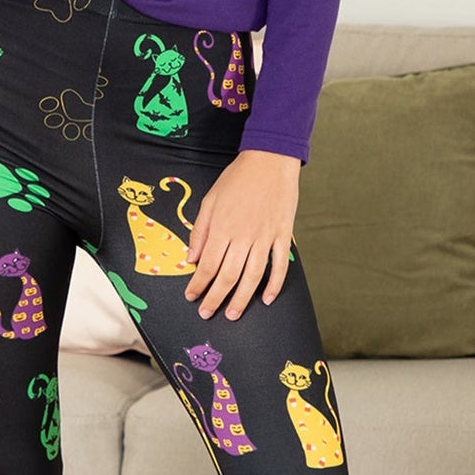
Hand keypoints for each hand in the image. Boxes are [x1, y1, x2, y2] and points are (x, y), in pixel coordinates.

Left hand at [183, 149, 299, 320]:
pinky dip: (274, 284)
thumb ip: (200, 230)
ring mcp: (265, 237)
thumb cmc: (237, 178)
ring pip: (252, 276)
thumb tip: (192, 257)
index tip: (191, 296)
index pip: (207, 265)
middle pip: (228, 276)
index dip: (198, 284)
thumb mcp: (210, 200)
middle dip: (216, 298)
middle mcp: (243, 236)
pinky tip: (267, 299)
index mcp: (222, 227)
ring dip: (242, 298)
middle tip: (207, 313)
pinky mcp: (282, 235)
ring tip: (233, 314)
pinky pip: (279, 265)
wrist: (269, 159)